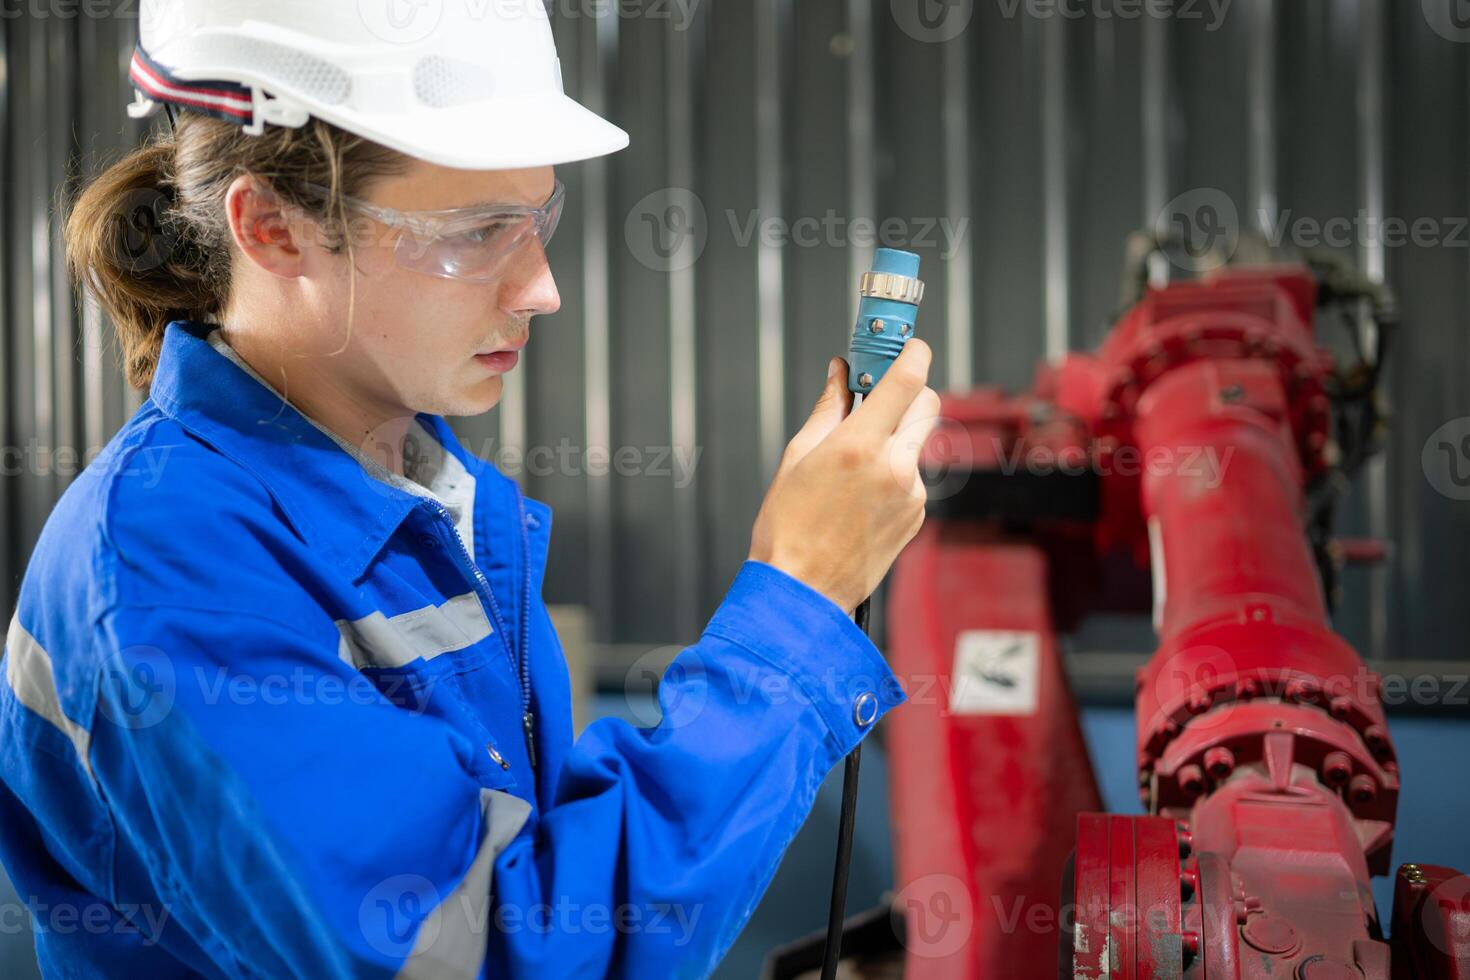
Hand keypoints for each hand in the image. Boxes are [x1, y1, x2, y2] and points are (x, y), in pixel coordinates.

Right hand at [748, 340, 940, 615]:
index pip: (907, 379)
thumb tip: (839, 374)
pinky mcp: (916, 515)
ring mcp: (911, 493)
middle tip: (878, 395)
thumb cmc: (788, 528)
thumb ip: (828, 409)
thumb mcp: (797, 457)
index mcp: (860, 445)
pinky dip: (893, 472)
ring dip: (895, 436)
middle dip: (908, 392)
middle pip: (928, 404)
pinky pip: (912, 476)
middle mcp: (895, 466)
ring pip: (917, 442)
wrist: (802, 592)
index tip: (905, 344)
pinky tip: (859, 495)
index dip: (911, 352)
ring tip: (853, 463)